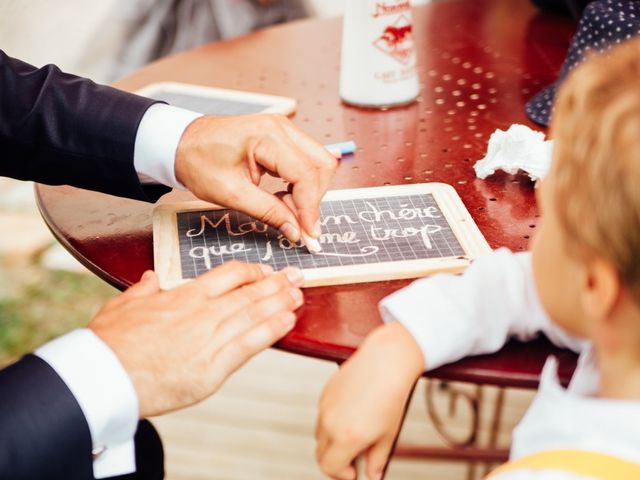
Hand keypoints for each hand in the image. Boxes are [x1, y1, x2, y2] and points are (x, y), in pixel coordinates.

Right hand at [89, 262, 303, 416]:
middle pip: (248, 293)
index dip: (251, 272)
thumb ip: (143, 290)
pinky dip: (272, 330)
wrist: (105, 376)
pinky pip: (251, 344)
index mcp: (183, 297)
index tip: (264, 271)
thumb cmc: (110, 344)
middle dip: (276, 284)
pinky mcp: (215, 366)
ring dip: (280, 303)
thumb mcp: (121, 306)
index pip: (227, 276)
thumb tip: (152, 279)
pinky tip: (288, 321)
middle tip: (296, 277)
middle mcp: (203, 313)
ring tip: (299, 295)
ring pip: (254, 314)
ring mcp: (211, 338)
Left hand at [175, 114, 337, 242]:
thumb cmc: (198, 162)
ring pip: (319, 163)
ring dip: (310, 192)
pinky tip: (284, 197)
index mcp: (268, 136)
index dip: (310, 208)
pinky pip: (307, 161)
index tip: (308, 235)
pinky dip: (303, 184)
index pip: (306, 174)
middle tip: (297, 224)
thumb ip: (269, 213)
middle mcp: (282, 128)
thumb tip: (297, 231)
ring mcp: (284, 130)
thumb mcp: (230, 194)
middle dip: (314, 199)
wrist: (180, 143)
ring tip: (285, 209)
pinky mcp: (282, 138)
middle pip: (321, 165)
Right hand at [316, 322, 424, 479]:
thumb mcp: (388, 435)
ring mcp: (325, 407)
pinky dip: (333, 422)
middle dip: (336, 461)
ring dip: (333, 441)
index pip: (329, 467)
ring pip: (320, 435)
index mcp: (347, 437)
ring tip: (356, 433)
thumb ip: (377, 461)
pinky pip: (323, 416)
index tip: (355, 471)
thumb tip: (373, 477)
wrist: (386, 361)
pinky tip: (353, 414)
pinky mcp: (324, 393)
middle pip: (321, 454)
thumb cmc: (391, 396)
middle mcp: (330, 423)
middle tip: (354, 459)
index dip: (341, 474)